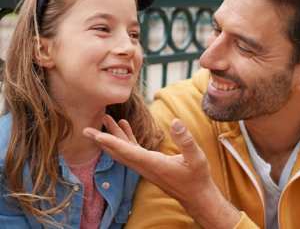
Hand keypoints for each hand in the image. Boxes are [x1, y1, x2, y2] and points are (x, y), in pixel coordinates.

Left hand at [83, 115, 239, 228]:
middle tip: (86, 129)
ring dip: (112, 136)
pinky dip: (126, 138)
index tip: (96, 135)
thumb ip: (185, 140)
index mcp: (153, 164)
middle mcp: (145, 166)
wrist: (197, 195)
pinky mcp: (149, 164)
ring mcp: (146, 166)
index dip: (111, 143)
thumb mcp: (196, 158)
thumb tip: (175, 121)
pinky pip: (133, 150)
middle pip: (118, 152)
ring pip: (123, 151)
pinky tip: (124, 125)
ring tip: (105, 119)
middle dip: (102, 140)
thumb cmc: (197, 178)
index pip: (128, 152)